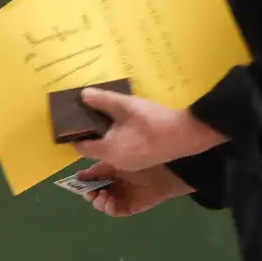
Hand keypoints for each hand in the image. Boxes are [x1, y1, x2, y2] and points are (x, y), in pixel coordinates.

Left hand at [74, 88, 225, 171]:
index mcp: (107, 150)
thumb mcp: (125, 105)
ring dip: (107, 140)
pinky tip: (128, 130)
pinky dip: (119, 144)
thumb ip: (102, 100)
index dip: (76, 135)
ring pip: (109, 153)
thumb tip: (82, 95)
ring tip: (110, 121)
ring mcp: (129, 165)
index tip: (77, 122)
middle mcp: (115, 162)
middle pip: (95, 151)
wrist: (185, 135)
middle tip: (93, 118)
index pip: (81, 148)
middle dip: (92, 136)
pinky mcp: (142, 163)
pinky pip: (122, 155)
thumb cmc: (152, 120)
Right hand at [76, 163, 193, 217]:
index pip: (90, 182)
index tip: (77, 184)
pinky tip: (110, 200)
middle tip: (89, 191)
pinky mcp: (129, 208)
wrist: (164, 171)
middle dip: (89, 194)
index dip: (82, 184)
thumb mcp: (115, 161)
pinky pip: (115, 211)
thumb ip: (97, 169)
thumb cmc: (141, 162)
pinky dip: (109, 207)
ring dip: (98, 201)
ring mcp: (121, 198)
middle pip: (94, 195)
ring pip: (102, 204)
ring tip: (102, 194)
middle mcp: (113, 187)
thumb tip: (78, 175)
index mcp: (108, 175)